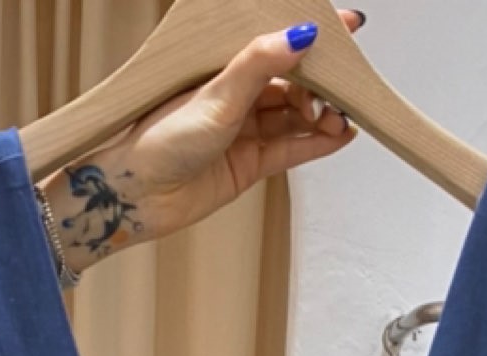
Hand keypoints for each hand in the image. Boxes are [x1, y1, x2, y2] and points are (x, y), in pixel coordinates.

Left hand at [42, 16, 363, 276]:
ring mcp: (246, 129)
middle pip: (293, 81)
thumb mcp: (217, 95)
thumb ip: (259, 63)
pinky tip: (339, 136)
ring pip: (296, 116)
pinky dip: (317, 143)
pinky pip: (292, 148)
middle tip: (345, 87)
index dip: (311, 36)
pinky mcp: (251, 163)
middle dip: (323, 83)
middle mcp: (238, 94)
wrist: (138, 195)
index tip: (348, 29)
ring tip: (342, 117)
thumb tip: (300, 34)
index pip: (278, 42)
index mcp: (225, 65)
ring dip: (323, 116)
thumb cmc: (160, 139)